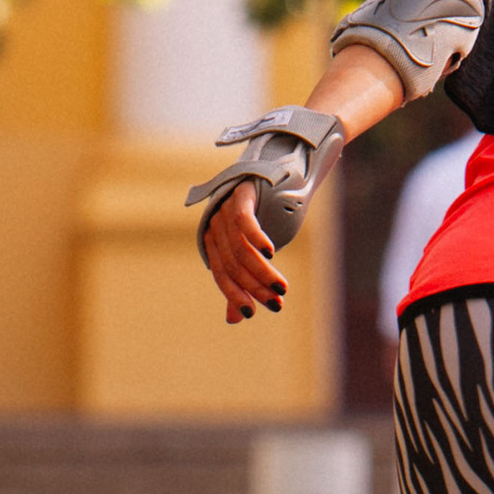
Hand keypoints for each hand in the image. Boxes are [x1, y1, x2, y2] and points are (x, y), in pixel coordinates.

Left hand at [201, 184, 286, 324]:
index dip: (235, 295)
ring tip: (281, 287)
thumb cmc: (260, 219)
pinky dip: (256, 238)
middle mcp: (215, 225)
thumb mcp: (249, 253)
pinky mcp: (241, 193)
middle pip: (232, 263)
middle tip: (276, 303)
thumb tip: (234, 319)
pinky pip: (244, 220)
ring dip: (261, 271)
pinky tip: (270, 253)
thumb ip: (239, 282)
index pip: (220, 273)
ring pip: (240, 248)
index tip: (252, 313)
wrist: (270, 174)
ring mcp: (226, 208)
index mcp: (213, 242)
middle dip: (254, 286)